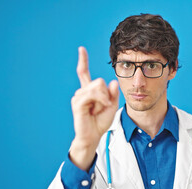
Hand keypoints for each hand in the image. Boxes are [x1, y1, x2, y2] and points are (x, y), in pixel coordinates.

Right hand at [69, 47, 118, 170]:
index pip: (83, 72)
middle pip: (98, 81)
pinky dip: (100, 100)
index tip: (81, 49)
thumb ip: (113, 94)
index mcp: (89, 91)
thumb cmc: (101, 122)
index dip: (83, 60)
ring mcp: (78, 97)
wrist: (94, 136)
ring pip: (97, 86)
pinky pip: (92, 94)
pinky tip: (101, 107)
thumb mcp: (112, 105)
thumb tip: (112, 82)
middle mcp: (81, 92)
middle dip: (106, 93)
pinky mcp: (78, 103)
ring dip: (104, 98)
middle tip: (106, 105)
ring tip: (101, 108)